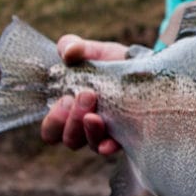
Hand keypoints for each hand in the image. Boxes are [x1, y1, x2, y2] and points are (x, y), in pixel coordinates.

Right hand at [39, 34, 127, 155]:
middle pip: (69, 139)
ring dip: (90, 130)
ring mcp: (106, 133)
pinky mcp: (126, 135)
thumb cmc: (109, 61)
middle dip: (73, 120)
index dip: (54, 121)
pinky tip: (110, 142)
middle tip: (86, 96)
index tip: (66, 98)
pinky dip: (109, 146)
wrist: (143, 66)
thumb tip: (68, 52)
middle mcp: (84, 127)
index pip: (51, 130)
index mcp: (69, 111)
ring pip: (90, 145)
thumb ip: (72, 46)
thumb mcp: (90, 50)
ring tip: (96, 113)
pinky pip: (115, 148)